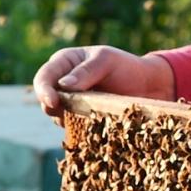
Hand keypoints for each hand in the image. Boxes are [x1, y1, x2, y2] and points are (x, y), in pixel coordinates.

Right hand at [32, 45, 175, 115]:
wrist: (147, 86)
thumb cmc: (126, 67)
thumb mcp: (106, 61)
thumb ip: (85, 71)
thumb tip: (63, 85)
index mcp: (64, 63)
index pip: (44, 77)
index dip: (43, 90)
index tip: (53, 102)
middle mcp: (62, 83)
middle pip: (46, 100)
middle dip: (55, 107)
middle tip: (73, 112)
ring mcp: (71, 103)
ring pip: (58, 116)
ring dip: (70, 119)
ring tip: (93, 114)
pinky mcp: (81, 119)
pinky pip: (73, 128)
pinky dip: (80, 129)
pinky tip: (96, 125)